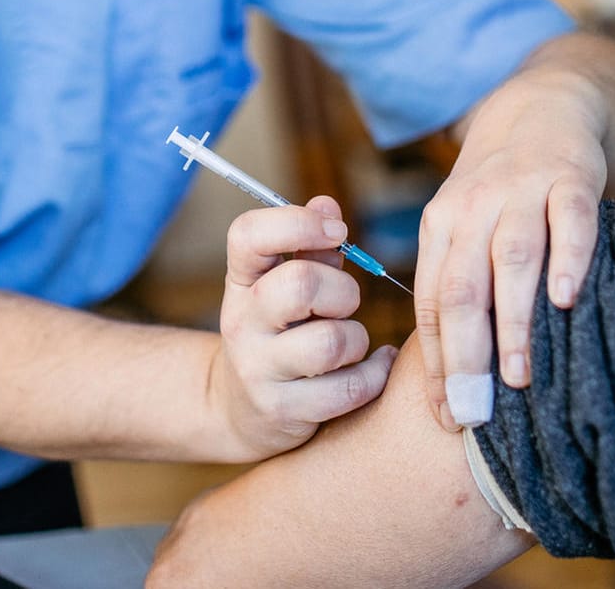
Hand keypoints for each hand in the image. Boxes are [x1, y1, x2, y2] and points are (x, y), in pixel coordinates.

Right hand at [208, 195, 399, 460]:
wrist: (240, 409)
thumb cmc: (278, 332)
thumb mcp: (281, 286)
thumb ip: (309, 247)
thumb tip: (327, 204)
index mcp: (241, 281)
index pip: (249, 235)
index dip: (298, 222)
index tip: (337, 231)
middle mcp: (241, 322)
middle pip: (300, 285)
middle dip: (342, 292)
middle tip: (344, 305)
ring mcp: (258, 369)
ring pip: (331, 342)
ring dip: (357, 339)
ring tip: (351, 344)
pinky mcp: (283, 410)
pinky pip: (350, 388)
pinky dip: (374, 374)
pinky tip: (373, 367)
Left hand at [416, 73, 614, 430]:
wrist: (544, 104)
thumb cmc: (502, 189)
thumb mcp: (465, 226)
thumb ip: (462, 285)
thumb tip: (456, 375)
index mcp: (441, 226)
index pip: (431, 302)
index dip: (435, 363)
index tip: (443, 416)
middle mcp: (474, 207)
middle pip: (462, 287)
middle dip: (465, 356)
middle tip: (473, 414)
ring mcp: (523, 189)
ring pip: (512, 259)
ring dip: (513, 321)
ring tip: (518, 378)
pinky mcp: (571, 175)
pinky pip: (570, 220)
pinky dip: (569, 260)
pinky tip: (567, 301)